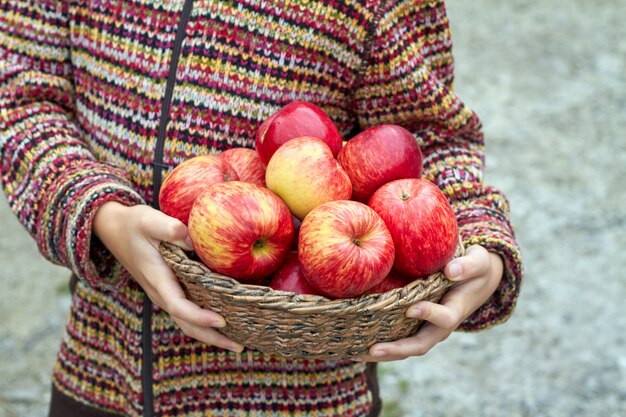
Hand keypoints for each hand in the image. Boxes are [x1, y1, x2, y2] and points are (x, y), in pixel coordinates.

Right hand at [93, 202, 243, 352]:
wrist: (112, 229)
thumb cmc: (133, 223)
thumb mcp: (149, 220)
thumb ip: (169, 228)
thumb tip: (193, 239)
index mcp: (157, 278)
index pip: (179, 305)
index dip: (199, 316)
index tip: (222, 320)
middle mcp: (160, 293)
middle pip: (186, 324)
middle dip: (212, 338)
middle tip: (240, 347)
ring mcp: (164, 294)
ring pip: (187, 322)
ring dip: (210, 335)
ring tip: (238, 343)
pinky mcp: (168, 290)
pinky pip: (186, 313)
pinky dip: (204, 322)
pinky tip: (224, 322)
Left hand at [357, 245, 502, 361]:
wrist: (478, 281)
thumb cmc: (475, 268)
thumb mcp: (478, 263)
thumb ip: (467, 266)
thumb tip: (450, 270)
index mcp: (456, 310)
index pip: (444, 318)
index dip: (429, 314)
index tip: (411, 307)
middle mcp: (440, 326)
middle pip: (419, 345)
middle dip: (396, 349)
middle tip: (372, 349)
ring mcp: (428, 329)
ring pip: (406, 348)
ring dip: (383, 353)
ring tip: (356, 353)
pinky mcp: (416, 326)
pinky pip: (398, 338)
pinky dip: (381, 344)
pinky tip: (357, 342)